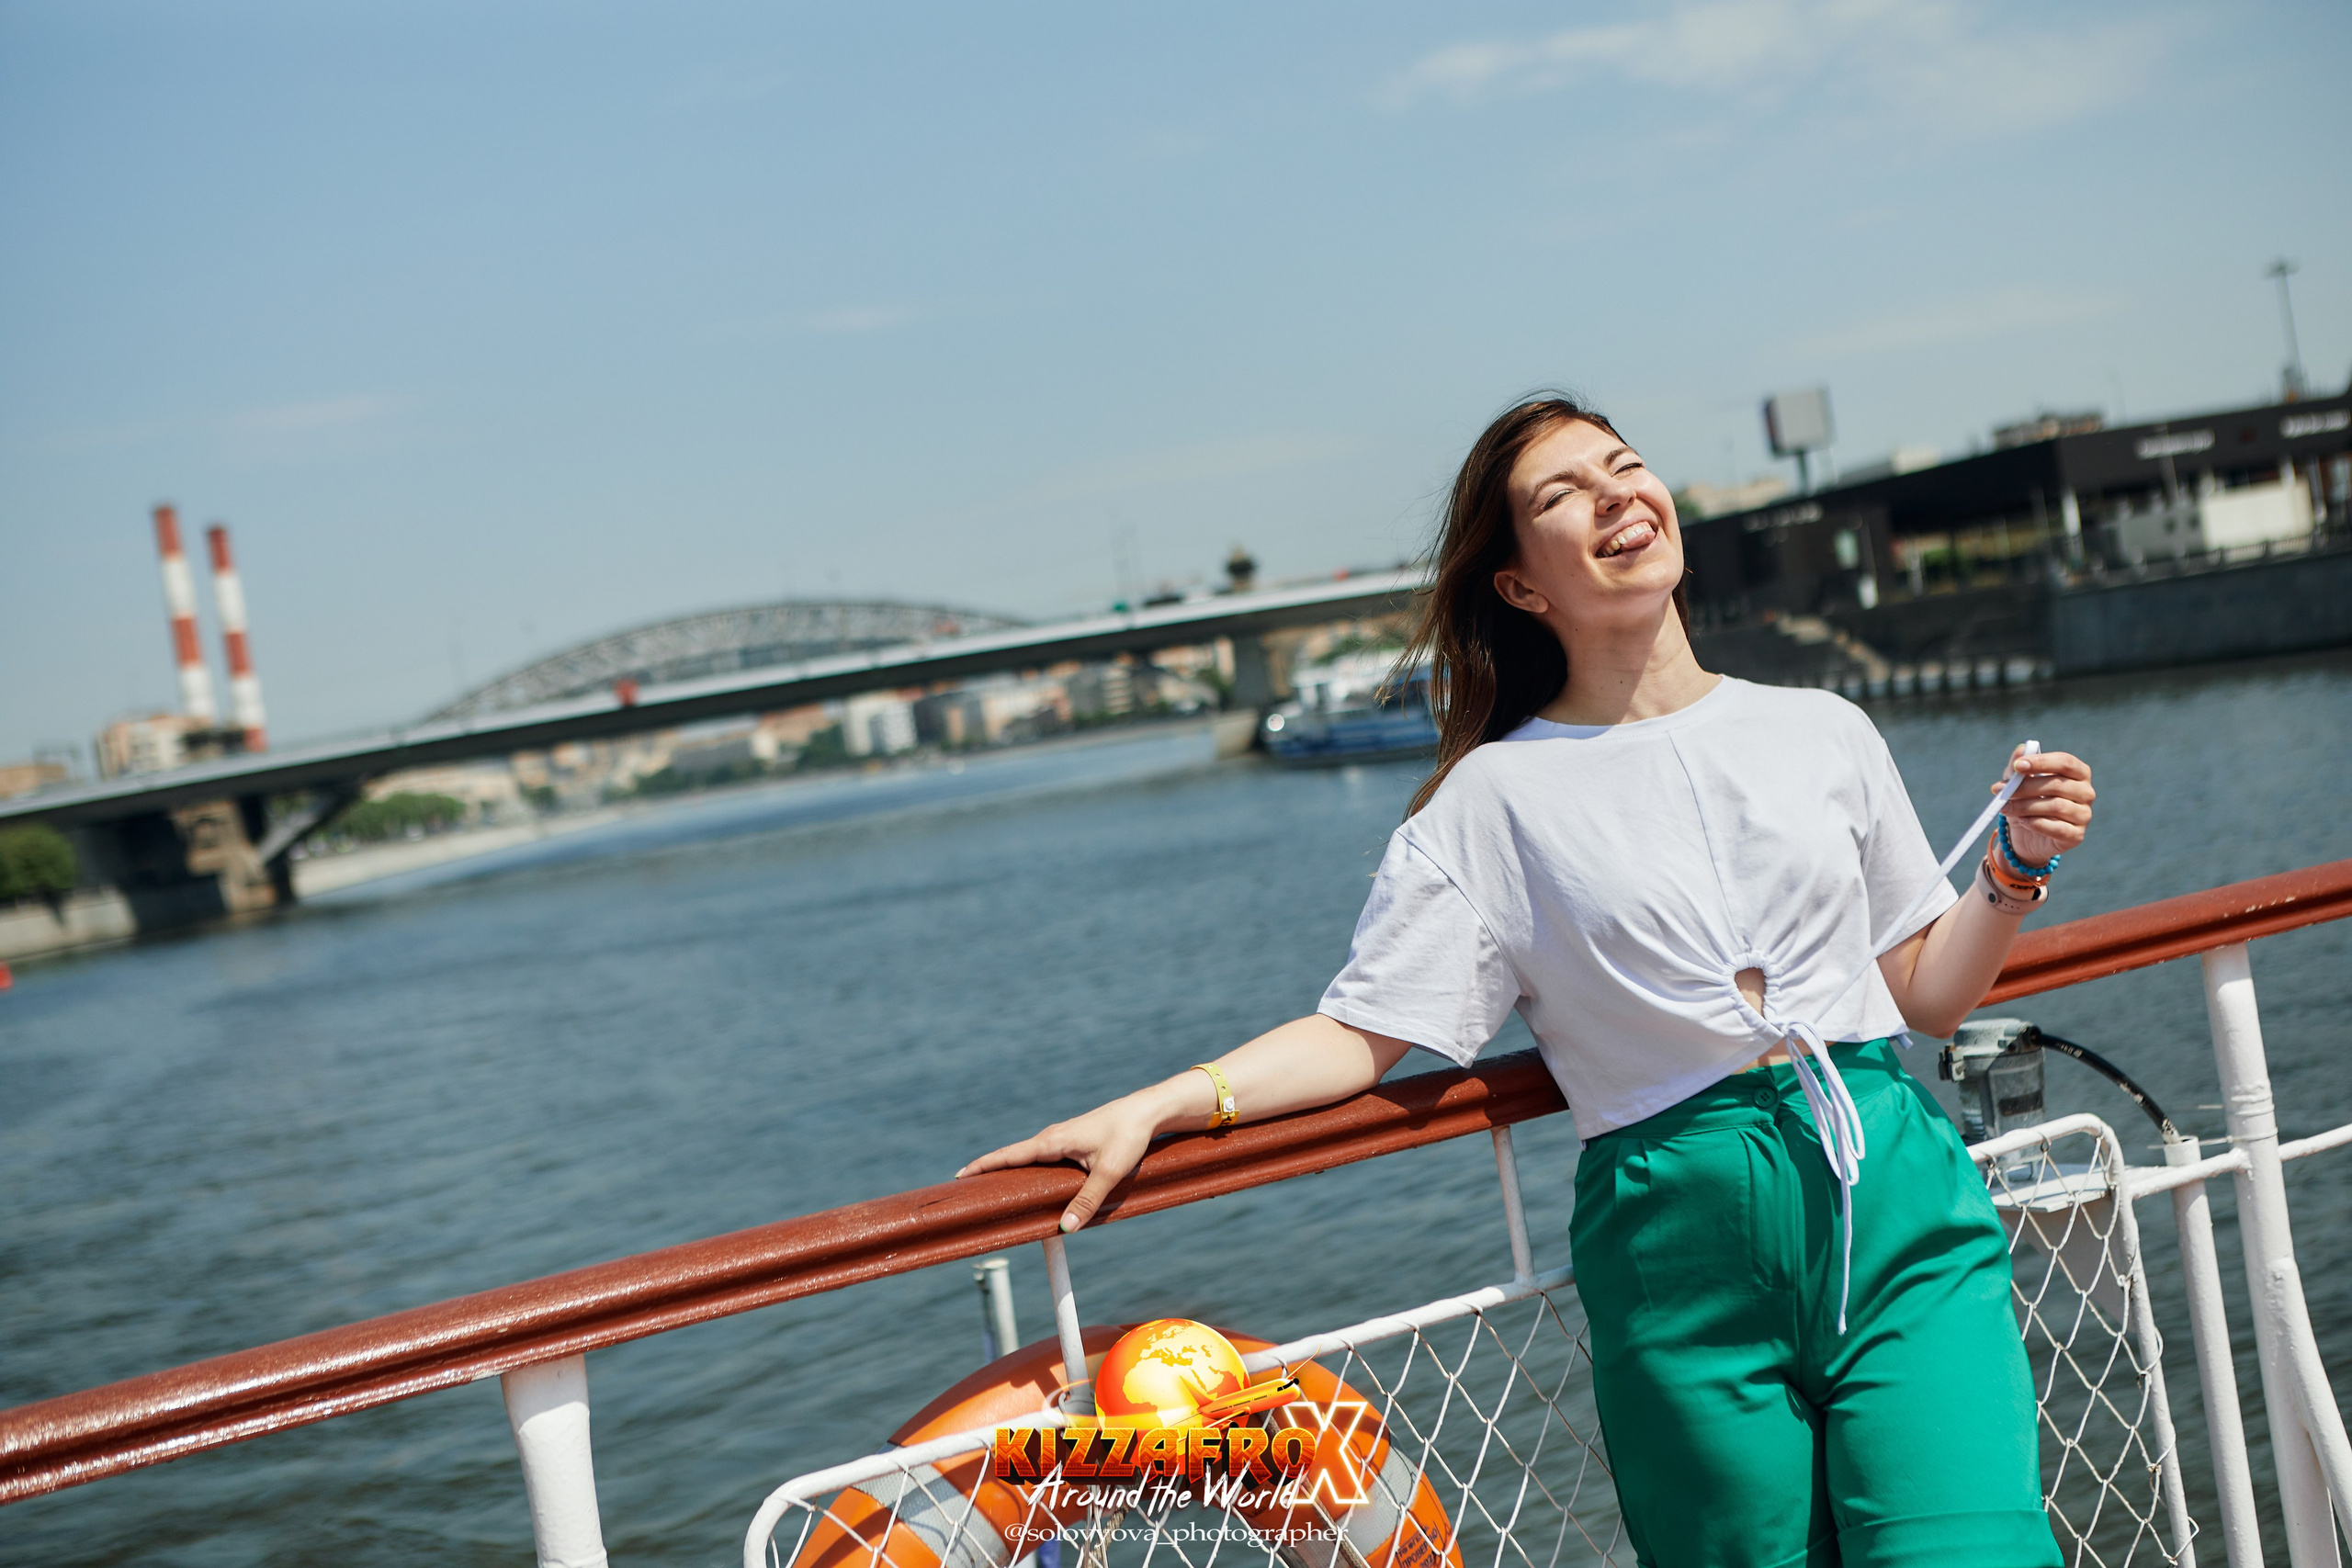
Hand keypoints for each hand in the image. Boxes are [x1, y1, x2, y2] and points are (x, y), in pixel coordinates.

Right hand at [956, 1092, 1165, 1232]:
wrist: (1147, 1111)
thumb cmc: (1128, 1137)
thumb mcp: (1109, 1172)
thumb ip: (1087, 1200)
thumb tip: (1066, 1227)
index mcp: (1052, 1141)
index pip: (1008, 1155)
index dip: (983, 1165)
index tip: (960, 1175)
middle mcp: (1051, 1137)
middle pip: (1012, 1156)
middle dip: (989, 1169)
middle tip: (967, 1186)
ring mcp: (1061, 1137)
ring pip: (1028, 1156)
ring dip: (1009, 1168)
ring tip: (991, 1187)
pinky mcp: (1072, 1141)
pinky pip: (1042, 1156)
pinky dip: (1028, 1166)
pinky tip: (1029, 1179)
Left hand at [1996, 745, 2093, 864]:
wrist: (2026, 836)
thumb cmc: (2026, 801)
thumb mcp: (2018, 783)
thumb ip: (2019, 766)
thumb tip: (2021, 749)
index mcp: (2078, 773)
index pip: (2065, 762)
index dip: (2042, 761)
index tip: (2017, 766)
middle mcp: (2086, 793)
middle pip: (2058, 784)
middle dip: (2025, 787)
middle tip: (2001, 791)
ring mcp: (2084, 815)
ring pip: (2056, 806)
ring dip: (2025, 806)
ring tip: (2005, 808)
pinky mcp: (2076, 835)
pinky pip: (2056, 828)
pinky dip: (2035, 823)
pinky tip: (2022, 821)